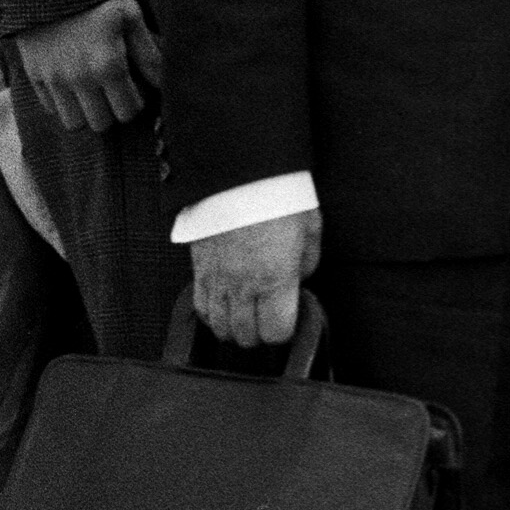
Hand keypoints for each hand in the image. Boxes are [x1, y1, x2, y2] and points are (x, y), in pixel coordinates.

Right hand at [12, 0, 157, 131]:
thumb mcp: (131, 16)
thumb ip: (148, 53)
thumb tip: (163, 81)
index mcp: (107, 65)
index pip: (127, 112)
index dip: (136, 102)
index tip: (136, 87)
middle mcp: (79, 79)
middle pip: (101, 124)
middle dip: (112, 111)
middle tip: (115, 91)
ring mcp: (54, 79)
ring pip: (73, 122)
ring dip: (86, 111)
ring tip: (93, 90)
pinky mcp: (34, 74)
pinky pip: (50, 107)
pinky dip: (62, 101)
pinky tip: (72, 81)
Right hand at [189, 204, 319, 349]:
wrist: (237, 172)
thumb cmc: (276, 194)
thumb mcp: (310, 227)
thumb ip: (307, 261)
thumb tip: (299, 279)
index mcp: (275, 278)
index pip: (277, 333)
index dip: (286, 330)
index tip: (290, 317)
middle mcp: (244, 286)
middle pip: (247, 337)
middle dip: (261, 333)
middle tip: (270, 316)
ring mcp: (218, 280)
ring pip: (221, 328)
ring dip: (236, 327)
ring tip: (248, 314)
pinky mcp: (199, 270)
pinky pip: (201, 308)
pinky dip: (213, 314)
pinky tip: (225, 305)